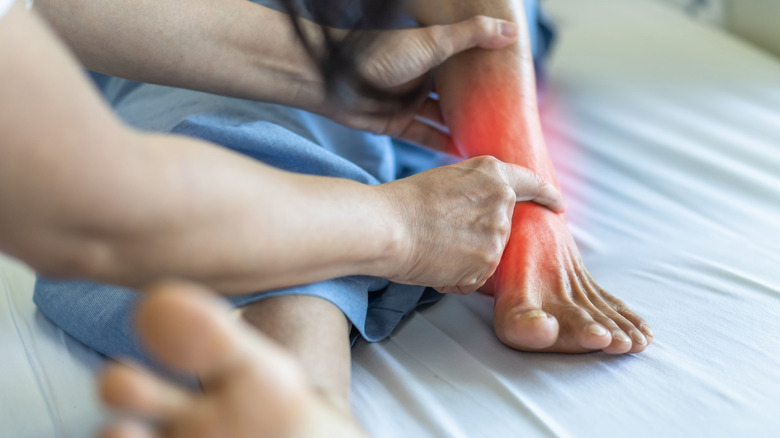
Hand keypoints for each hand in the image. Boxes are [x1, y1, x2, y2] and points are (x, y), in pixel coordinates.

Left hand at [319, 16, 519, 152]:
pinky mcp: (396, 123)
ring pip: (443, 119)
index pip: (468, 64)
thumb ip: (471, 36)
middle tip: (509, 123)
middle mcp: (423, 77)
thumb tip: (513, 32)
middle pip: (457, 95)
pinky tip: (464, 154)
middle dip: (480, 107)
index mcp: (433, 53)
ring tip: (492, 143)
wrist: (332, 78)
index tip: (517, 90)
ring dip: (463, 129)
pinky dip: (442, 145)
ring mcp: (410, 101)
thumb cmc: (380, 55)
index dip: (489, 75)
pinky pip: (424, 136)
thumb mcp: (433, 42)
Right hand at [376, 156, 563, 293]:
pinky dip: (456, 278)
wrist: (387, 226)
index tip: (557, 205)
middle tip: (444, 235)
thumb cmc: (403, 203)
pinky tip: (434, 264)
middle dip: (480, 237)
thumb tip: (481, 205)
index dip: (547, 195)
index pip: (531, 183)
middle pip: (502, 228)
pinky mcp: (487, 263)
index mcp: (492, 173)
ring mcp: (497, 234)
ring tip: (434, 248)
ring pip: (488, 256)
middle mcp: (502, 201)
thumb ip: (474, 188)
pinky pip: (475, 279)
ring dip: (464, 259)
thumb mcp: (445, 178)